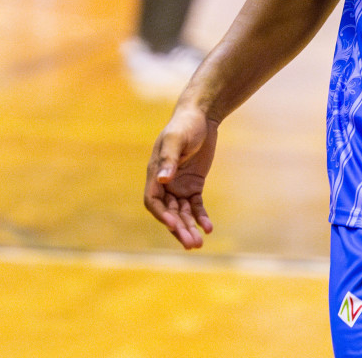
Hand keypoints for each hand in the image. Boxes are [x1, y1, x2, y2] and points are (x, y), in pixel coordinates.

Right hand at [144, 106, 218, 248]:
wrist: (201, 116)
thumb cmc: (184, 125)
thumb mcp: (176, 140)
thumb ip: (169, 160)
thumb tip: (162, 180)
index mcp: (155, 174)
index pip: (153, 202)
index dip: (162, 215)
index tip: (175, 225)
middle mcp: (165, 183)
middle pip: (170, 213)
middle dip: (179, 229)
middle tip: (191, 244)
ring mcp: (179, 186)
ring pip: (183, 213)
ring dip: (190, 227)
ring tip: (199, 243)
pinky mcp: (194, 185)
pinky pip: (196, 206)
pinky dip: (201, 217)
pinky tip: (209, 228)